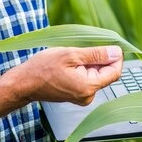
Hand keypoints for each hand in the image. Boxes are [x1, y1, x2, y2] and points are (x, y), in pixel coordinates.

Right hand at [7, 45, 123, 105]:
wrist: (24, 83)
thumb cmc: (43, 68)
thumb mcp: (71, 55)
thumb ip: (96, 54)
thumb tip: (117, 52)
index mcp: (89, 86)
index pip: (115, 72)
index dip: (115, 57)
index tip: (108, 44)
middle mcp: (88, 96)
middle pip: (106, 73)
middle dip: (98, 59)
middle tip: (81, 50)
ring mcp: (82, 97)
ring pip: (96, 75)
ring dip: (89, 63)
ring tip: (71, 58)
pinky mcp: (76, 95)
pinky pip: (87, 79)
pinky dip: (82, 69)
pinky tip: (69, 64)